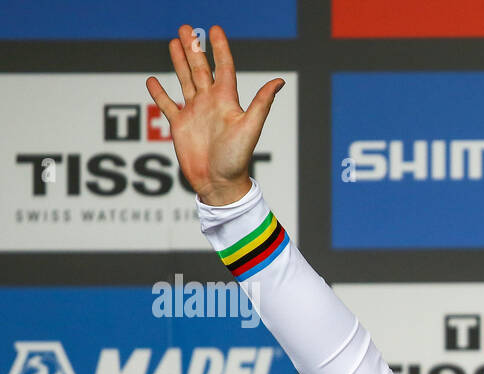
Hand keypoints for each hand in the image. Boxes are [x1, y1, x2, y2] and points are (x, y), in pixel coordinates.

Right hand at [145, 24, 284, 205]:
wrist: (219, 183)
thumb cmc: (237, 158)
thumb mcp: (250, 127)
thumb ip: (261, 103)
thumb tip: (279, 81)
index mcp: (226, 100)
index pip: (223, 67)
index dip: (219, 48)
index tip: (214, 28)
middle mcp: (210, 103)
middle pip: (200, 68)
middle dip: (193, 48)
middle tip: (186, 28)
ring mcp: (194, 112)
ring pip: (184, 80)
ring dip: (178, 61)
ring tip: (173, 42)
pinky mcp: (180, 125)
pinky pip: (167, 104)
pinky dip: (159, 93)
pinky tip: (152, 80)